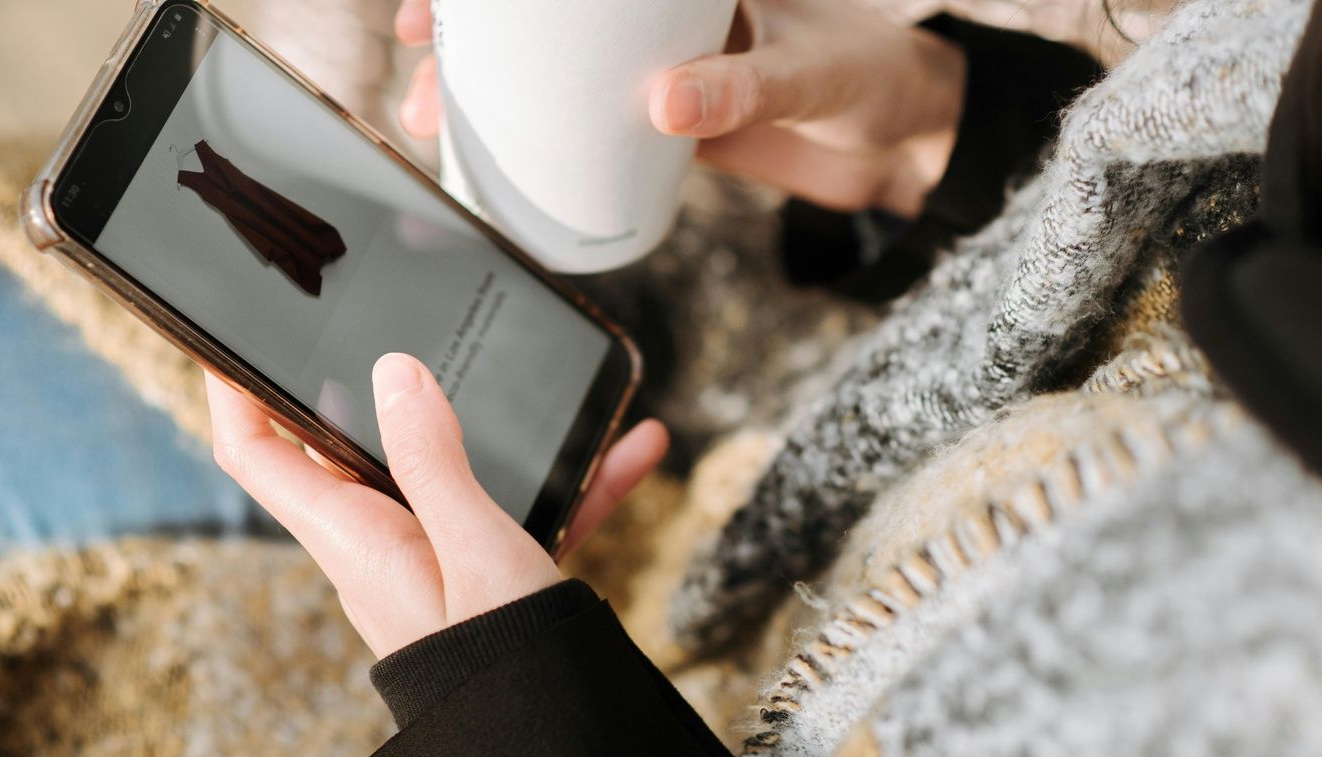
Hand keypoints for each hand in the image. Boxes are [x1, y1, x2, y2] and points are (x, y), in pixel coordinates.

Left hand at [206, 353, 667, 658]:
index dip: (233, 388)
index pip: (257, 451)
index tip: (232, 333)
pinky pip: (513, 507)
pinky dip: (562, 482)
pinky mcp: (482, 570)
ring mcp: (431, 556)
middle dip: (377, 385)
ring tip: (549, 386)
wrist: (558, 737)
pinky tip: (623, 452)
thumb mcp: (473, 544)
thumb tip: (395, 372)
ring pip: (450, 470)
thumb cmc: (504, 660)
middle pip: (352, 446)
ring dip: (498, 430)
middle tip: (396, 324)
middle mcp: (381, 544)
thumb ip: (431, 458)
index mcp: (354, 537)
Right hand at [393, 0, 965, 217]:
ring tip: (439, 133)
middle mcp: (656, 26)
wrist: (903, 141)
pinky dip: (548, 153)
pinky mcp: (670, 132)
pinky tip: (506, 174)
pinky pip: (594, 138)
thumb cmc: (866, 77)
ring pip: (556, 86)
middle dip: (466, 55)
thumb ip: (739, 88)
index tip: (432, 9)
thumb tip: (661, 103)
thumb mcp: (801, 73)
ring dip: (492, 107)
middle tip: (418, 87)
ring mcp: (657, 77)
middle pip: (542, 33)